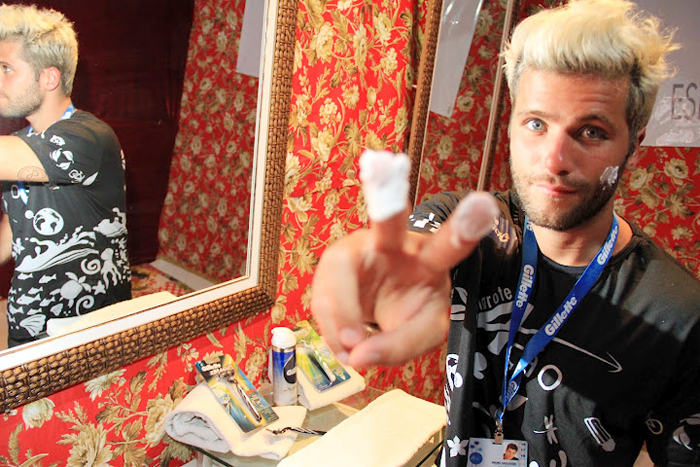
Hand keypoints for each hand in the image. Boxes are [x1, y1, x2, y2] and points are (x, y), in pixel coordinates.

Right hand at [311, 189, 497, 367]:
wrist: (386, 301)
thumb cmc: (413, 307)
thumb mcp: (423, 331)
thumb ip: (398, 347)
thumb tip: (356, 358)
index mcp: (430, 259)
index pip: (449, 244)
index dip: (464, 226)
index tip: (483, 203)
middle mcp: (393, 244)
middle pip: (388, 222)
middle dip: (385, 198)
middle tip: (381, 165)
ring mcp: (356, 251)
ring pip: (335, 285)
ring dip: (341, 325)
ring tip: (355, 353)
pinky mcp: (331, 266)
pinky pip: (322, 304)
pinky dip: (333, 333)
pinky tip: (346, 342)